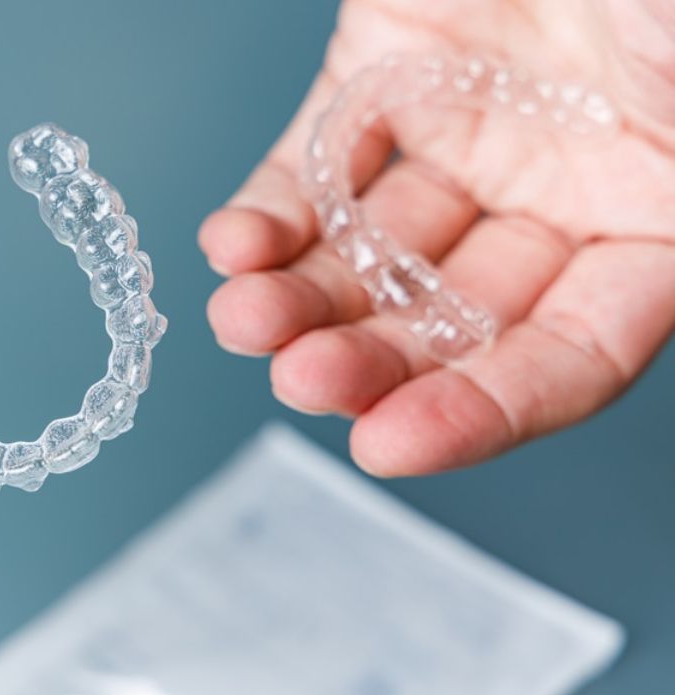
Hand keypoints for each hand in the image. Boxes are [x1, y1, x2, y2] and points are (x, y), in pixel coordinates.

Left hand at [200, 0, 674, 475]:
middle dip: (371, 360)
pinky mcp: (381, 79)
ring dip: (301, 299)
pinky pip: (315, 169)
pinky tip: (233, 246)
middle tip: (300, 382)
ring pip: (373, 256)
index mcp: (657, 221)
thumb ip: (670, 186)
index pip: (567, 357)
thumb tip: (635, 290)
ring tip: (242, 317)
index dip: (482, 411)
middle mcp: (561, 193)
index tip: (390, 444)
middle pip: (451, 320)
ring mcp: (466, 137)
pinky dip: (270, 214)